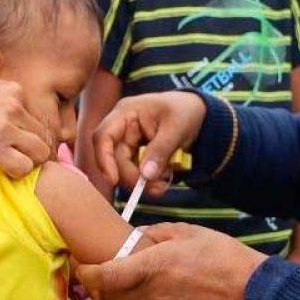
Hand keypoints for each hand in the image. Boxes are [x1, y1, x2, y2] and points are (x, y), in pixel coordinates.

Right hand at [0, 77, 55, 177]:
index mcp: (12, 90)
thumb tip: (11, 107)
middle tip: (19, 161)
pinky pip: (24, 168)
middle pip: (44, 136)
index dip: (31, 135)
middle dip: (35, 151)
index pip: (39, 118)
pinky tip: (2, 172)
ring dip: (29, 163)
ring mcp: (4, 127)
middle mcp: (13, 106)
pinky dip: (17, 174)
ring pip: (40, 152)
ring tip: (10, 167)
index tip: (20, 146)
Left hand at [76, 223, 265, 299]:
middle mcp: (151, 296)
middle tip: (100, 280)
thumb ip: (156, 232)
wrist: (252, 293)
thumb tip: (135, 236)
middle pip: (107, 299)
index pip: (104, 276)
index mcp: (153, 266)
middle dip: (97, 289)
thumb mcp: (189, 231)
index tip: (84, 267)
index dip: (87, 272)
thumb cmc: (223, 257)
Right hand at [92, 91, 206, 195]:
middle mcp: (122, 128)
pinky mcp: (137, 154)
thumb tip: (146, 176)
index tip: (113, 180)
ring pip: (126, 169)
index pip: (103, 136)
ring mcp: (129, 142)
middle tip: (157, 189)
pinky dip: (150, 179)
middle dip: (133, 177)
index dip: (103, 159)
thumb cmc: (184, 110)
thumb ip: (161, 150)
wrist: (196, 111)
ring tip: (165, 183)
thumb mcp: (177, 127)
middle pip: (115, 159)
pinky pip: (137, 172)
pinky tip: (165, 177)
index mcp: (126, 113)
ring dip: (143, 181)